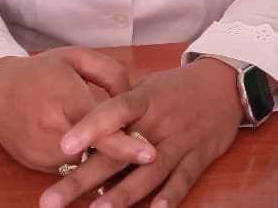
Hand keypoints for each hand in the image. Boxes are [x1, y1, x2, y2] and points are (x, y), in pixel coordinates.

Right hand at [0, 47, 156, 171]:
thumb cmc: (40, 71)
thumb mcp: (76, 58)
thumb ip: (110, 73)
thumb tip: (132, 99)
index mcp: (65, 99)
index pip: (100, 128)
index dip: (126, 144)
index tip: (151, 155)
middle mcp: (52, 131)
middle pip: (96, 151)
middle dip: (121, 152)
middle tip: (147, 150)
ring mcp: (42, 153)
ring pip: (85, 163)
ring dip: (102, 156)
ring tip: (115, 140)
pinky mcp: (35, 166)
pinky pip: (70, 167)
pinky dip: (83, 159)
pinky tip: (88, 145)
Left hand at [39, 58, 244, 207]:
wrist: (225, 82)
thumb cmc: (178, 86)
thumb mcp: (148, 86)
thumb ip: (120, 106)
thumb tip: (81, 121)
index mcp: (144, 99)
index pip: (114, 111)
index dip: (90, 127)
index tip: (63, 146)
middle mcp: (159, 121)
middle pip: (120, 151)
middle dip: (84, 178)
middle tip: (52, 201)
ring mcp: (180, 140)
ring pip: (150, 170)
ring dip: (123, 194)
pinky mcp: (199, 156)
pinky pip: (183, 178)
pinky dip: (171, 195)